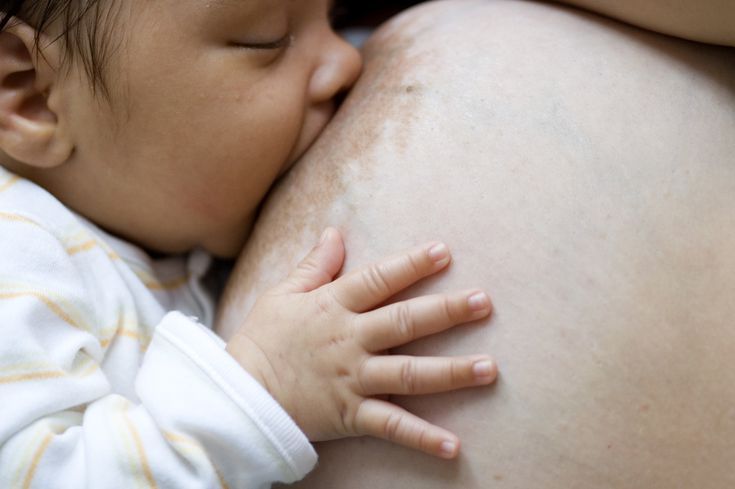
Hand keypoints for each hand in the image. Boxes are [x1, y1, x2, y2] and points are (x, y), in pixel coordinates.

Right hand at [226, 228, 495, 458]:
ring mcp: (352, 379)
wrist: (240, 395)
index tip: (444, 252)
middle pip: (404, 322)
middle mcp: (349, 340)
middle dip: (446, 311)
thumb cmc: (263, 339)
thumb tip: (335, 232)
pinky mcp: (350, 414)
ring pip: (409, 374)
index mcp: (334, 306)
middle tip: (485, 303)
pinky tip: (455, 446)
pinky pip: (391, 426)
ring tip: (489, 368)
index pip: (379, 279)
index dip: (412, 265)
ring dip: (451, 372)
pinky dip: (422, 437)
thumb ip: (315, 265)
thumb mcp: (283, 294)